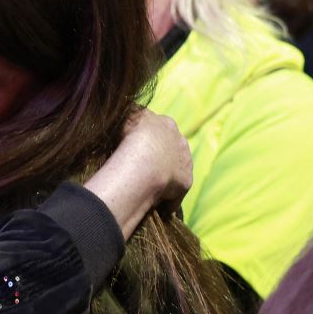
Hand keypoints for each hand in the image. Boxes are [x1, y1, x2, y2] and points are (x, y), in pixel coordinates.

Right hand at [84, 109, 192, 240]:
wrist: (144, 161)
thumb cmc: (130, 137)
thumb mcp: (126, 116)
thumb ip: (129, 112)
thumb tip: (126, 108)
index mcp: (166, 123)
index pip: (160, 128)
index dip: (148, 138)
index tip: (136, 146)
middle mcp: (180, 140)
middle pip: (171, 148)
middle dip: (160, 156)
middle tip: (142, 166)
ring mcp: (185, 162)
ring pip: (175, 169)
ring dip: (165, 176)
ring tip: (146, 186)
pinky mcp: (185, 182)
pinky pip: (174, 192)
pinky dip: (165, 199)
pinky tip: (153, 205)